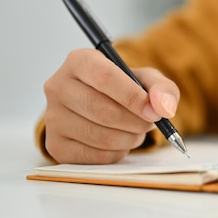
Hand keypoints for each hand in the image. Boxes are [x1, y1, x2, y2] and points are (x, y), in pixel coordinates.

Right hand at [43, 49, 179, 163]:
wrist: (100, 105)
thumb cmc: (124, 89)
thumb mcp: (146, 80)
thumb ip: (162, 88)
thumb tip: (164, 108)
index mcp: (79, 61)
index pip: (105, 77)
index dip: (133, 98)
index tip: (154, 113)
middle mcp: (58, 86)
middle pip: (102, 111)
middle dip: (135, 122)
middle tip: (150, 124)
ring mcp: (53, 117)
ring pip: (99, 136)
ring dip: (129, 139)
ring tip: (136, 131)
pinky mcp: (55, 144)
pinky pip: (93, 156)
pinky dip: (116, 153)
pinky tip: (120, 142)